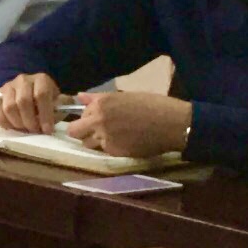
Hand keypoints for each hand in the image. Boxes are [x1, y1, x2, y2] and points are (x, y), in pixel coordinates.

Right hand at [0, 71, 61, 134]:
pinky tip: (14, 126)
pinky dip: (6, 123)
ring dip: (18, 123)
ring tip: (25, 129)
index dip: (44, 114)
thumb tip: (59, 110)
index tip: (47, 130)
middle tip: (35, 130)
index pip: (41, 95)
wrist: (31, 94)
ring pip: (9, 107)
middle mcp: (23, 79)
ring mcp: (8, 86)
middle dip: (30, 121)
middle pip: (23, 101)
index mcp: (41, 79)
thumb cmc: (47, 101)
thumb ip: (61, 105)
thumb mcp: (58, 101)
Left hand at [74, 86, 192, 158]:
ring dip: (96, 141)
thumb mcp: (124, 96)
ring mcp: (105, 138)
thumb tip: (79, 96)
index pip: (80, 115)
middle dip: (82, 132)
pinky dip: (111, 148)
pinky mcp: (115, 152)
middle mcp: (98, 121)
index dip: (88, 117)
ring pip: (88, 144)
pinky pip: (104, 152)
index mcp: (101, 104)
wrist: (172, 123)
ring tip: (114, 136)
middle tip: (97, 131)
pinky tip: (125, 142)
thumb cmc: (152, 105)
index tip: (99, 118)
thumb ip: (99, 99)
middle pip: (74, 132)